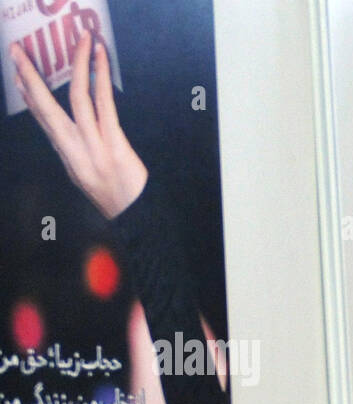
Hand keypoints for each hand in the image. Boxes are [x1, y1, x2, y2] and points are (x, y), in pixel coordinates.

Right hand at [10, 33, 146, 219]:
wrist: (138, 217)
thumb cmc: (116, 197)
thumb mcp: (86, 177)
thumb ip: (73, 152)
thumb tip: (61, 129)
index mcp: (68, 157)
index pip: (43, 121)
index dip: (29, 96)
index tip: (18, 74)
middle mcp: (75, 151)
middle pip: (47, 108)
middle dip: (30, 78)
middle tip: (17, 50)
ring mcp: (94, 148)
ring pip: (77, 99)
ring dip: (75, 64)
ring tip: (78, 40)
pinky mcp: (115, 145)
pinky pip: (105, 105)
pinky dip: (100, 77)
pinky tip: (99, 58)